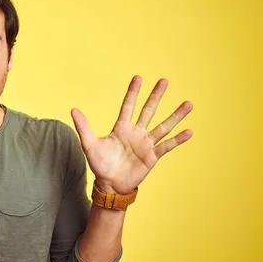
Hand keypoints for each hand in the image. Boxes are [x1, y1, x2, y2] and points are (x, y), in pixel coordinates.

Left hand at [71, 75, 192, 194]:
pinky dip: (178, 139)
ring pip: (163, 126)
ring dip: (175, 115)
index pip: (128, 105)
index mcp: (121, 128)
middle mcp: (136, 133)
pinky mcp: (152, 156)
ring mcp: (146, 144)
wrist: (110, 184)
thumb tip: (73, 109)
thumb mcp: (90, 144)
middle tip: (164, 80)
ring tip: (188, 104)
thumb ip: (83, 127)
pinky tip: (189, 131)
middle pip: (148, 110)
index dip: (133, 92)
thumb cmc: (100, 164)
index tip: (138, 77)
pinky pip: (167, 146)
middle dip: (156, 96)